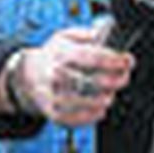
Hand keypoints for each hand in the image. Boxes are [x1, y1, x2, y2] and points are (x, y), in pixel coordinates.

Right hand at [13, 28, 134, 127]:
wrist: (27, 75)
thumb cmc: (52, 57)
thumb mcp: (64, 37)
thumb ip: (84, 34)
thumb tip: (101, 35)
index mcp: (61, 54)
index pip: (93, 57)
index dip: (114, 60)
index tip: (127, 61)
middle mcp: (56, 75)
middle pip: (93, 81)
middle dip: (115, 80)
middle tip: (123, 78)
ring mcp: (53, 95)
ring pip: (86, 102)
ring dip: (105, 99)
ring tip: (110, 94)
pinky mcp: (53, 112)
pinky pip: (75, 118)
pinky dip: (92, 116)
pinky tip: (100, 109)